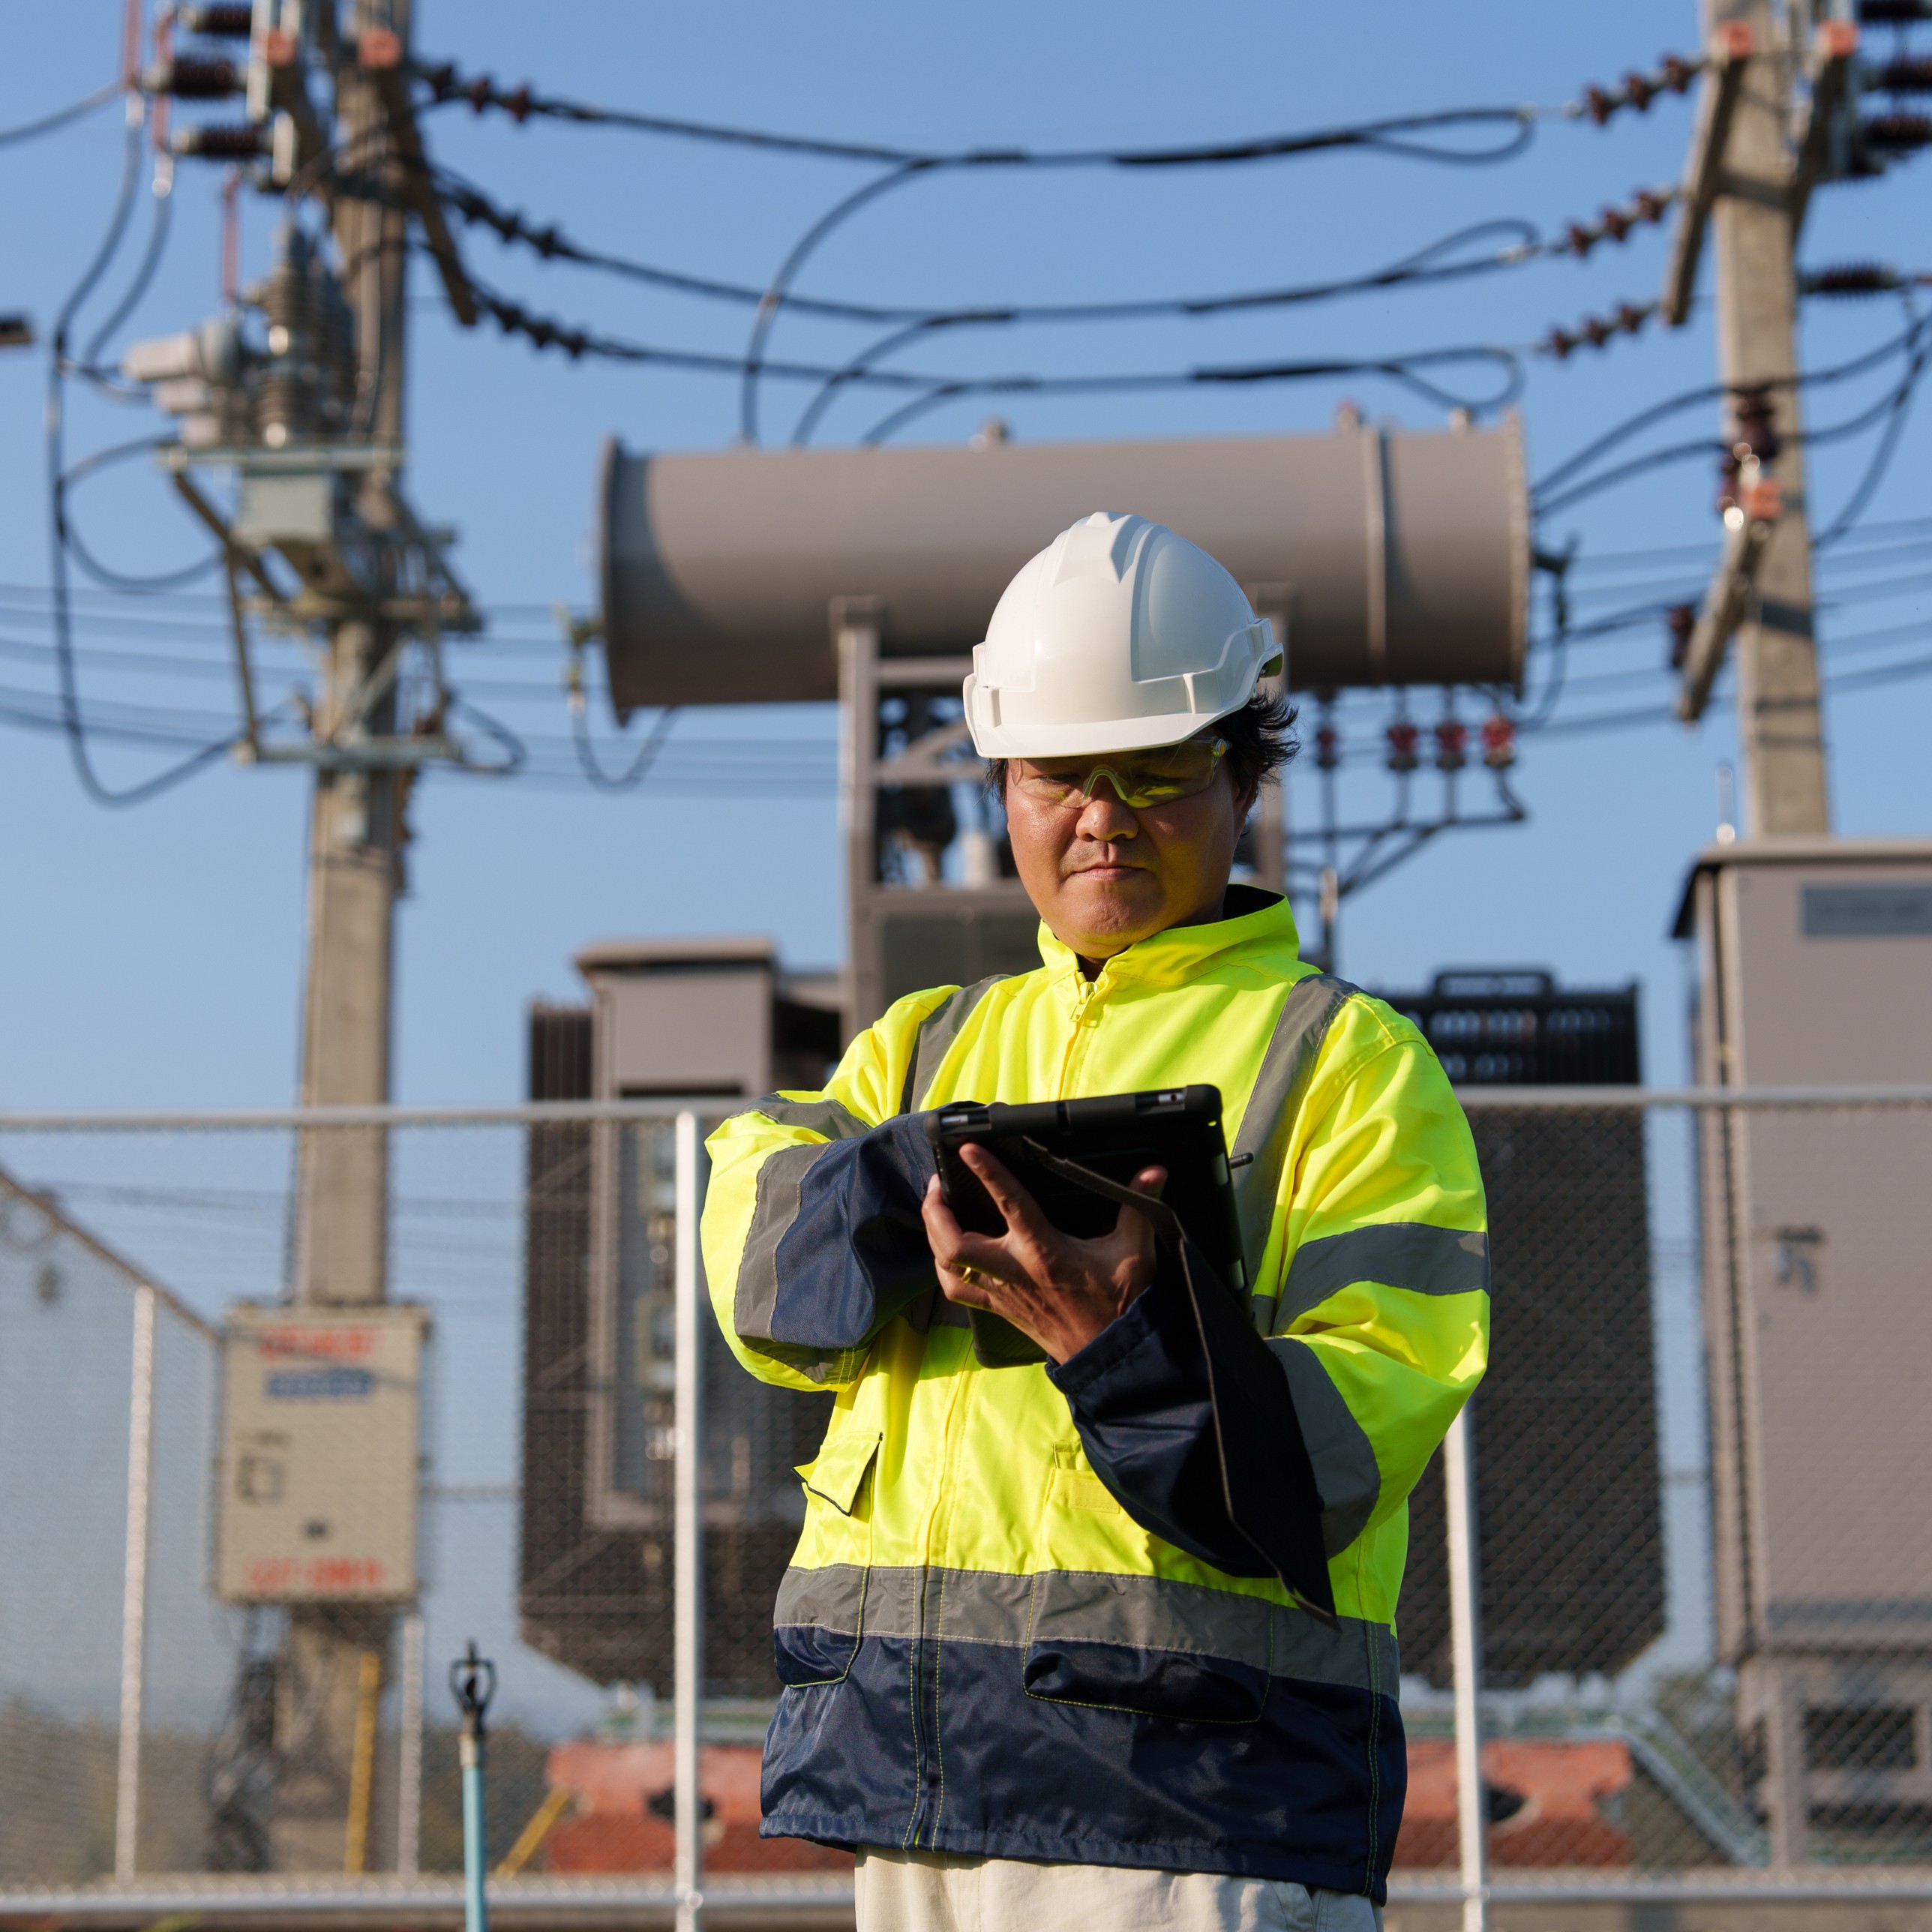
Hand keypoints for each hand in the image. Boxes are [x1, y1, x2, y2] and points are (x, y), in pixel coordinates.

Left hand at [920, 1144, 1165, 1363]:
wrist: (1109, 1356)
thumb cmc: (1120, 1307)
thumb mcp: (1134, 1254)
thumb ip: (1139, 1208)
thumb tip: (1154, 1173)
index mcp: (1044, 1252)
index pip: (1009, 1203)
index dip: (987, 1172)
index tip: (967, 1148)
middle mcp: (1014, 1272)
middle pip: (954, 1243)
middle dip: (936, 1211)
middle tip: (938, 1183)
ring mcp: (1002, 1293)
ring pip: (947, 1266)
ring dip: (933, 1236)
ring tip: (935, 1210)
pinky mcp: (999, 1310)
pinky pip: (957, 1290)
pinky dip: (943, 1268)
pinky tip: (944, 1253)